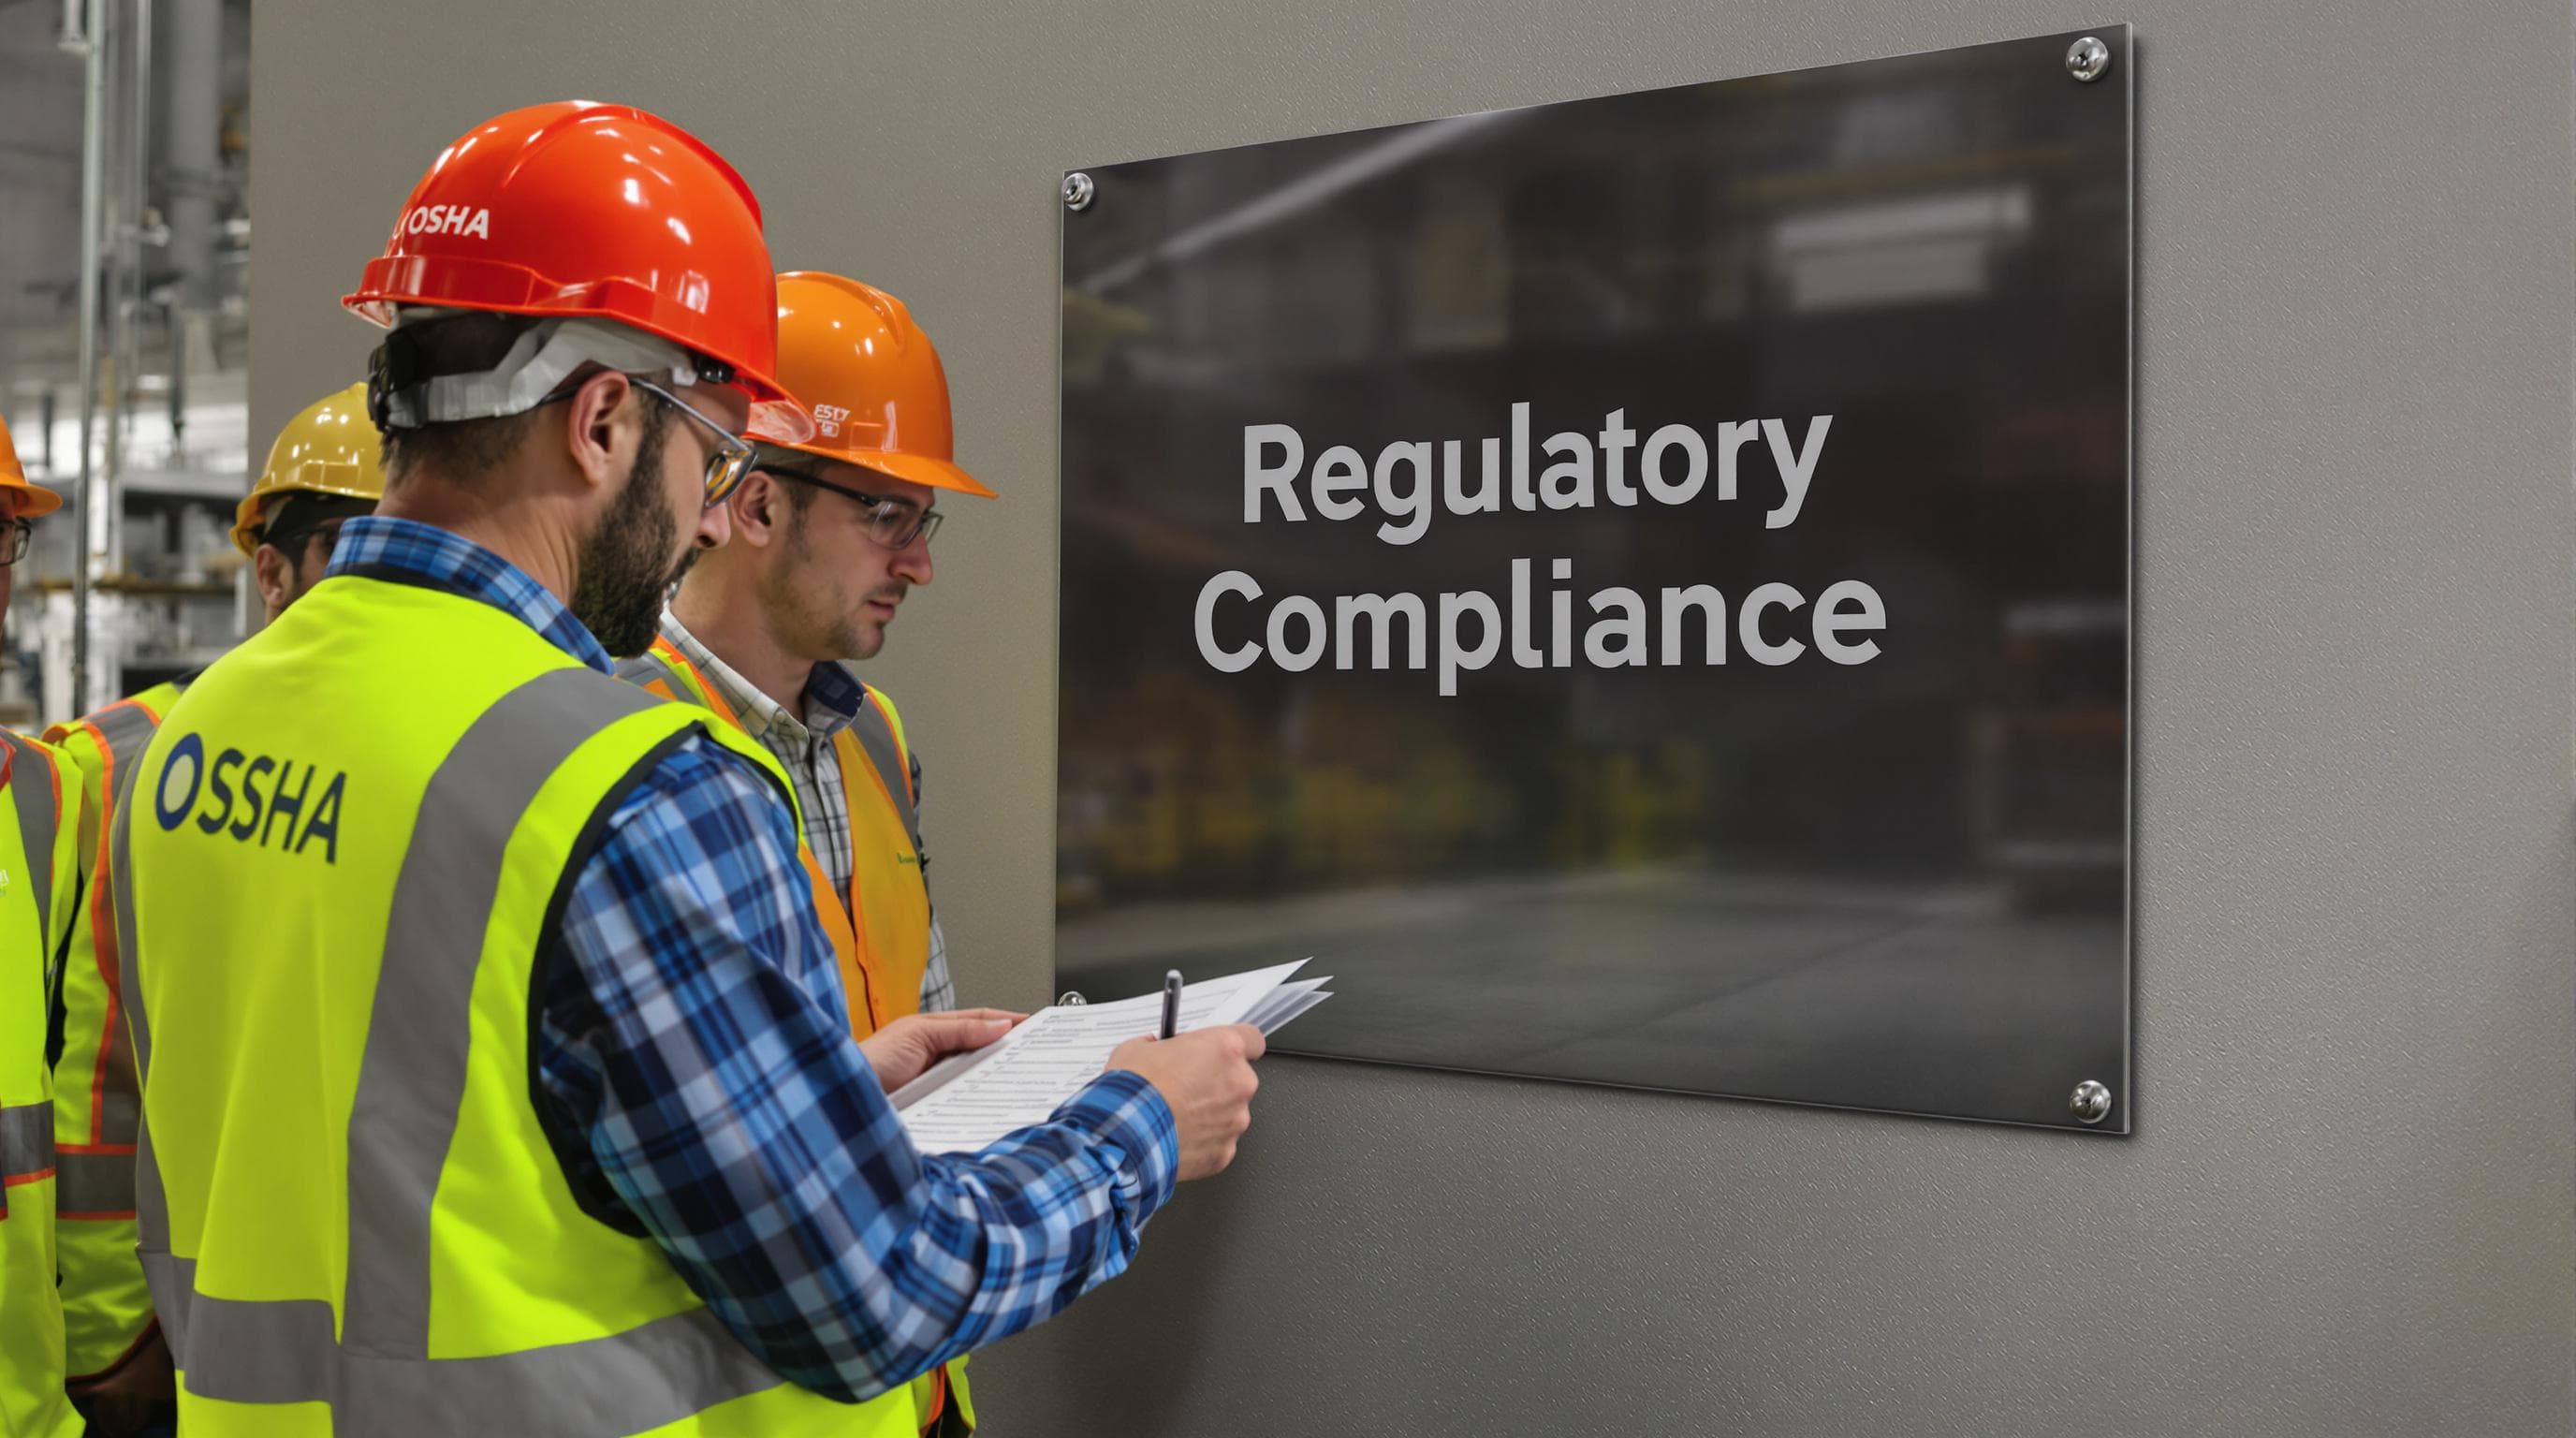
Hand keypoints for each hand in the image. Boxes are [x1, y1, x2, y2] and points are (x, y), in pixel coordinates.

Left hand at [861, 1008, 1022, 1091]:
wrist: (844, 1097)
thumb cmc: (871, 1062)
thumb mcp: (919, 1035)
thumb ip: (960, 1030)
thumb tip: (1000, 1027)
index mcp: (934, 1031)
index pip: (979, 1022)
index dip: (1006, 1022)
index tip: (1033, 1023)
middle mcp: (939, 1057)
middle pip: (982, 1051)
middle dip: (1007, 1051)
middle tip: (1037, 1053)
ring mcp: (939, 1083)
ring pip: (977, 1079)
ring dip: (997, 1080)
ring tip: (1023, 1078)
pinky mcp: (938, 1107)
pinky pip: (966, 1103)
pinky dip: (982, 1102)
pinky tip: (995, 1104)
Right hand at [1107, 1024, 1264, 1180]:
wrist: (1123, 1138)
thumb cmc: (1134, 1093)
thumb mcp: (1137, 1048)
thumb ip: (1159, 1045)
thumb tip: (1155, 1048)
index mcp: (1224, 1049)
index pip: (1251, 1039)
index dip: (1236, 1045)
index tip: (1222, 1051)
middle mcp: (1238, 1083)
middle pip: (1239, 1078)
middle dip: (1217, 1081)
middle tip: (1187, 1085)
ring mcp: (1235, 1120)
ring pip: (1230, 1112)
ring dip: (1210, 1112)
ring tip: (1176, 1115)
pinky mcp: (1225, 1151)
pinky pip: (1219, 1141)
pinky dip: (1203, 1140)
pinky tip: (1177, 1135)